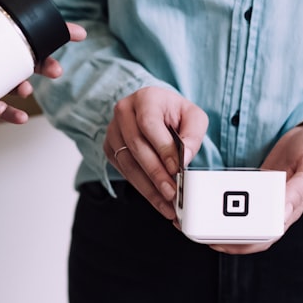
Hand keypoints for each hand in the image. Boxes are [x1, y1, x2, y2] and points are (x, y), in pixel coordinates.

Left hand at [0, 0, 86, 123]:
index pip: (20, 29)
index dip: (50, 32)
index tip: (74, 34)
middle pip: (20, 59)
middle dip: (42, 65)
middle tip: (54, 70)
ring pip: (5, 83)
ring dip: (22, 89)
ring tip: (26, 93)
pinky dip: (0, 113)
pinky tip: (13, 116)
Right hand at [103, 87, 208, 220]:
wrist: (156, 112)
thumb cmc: (174, 115)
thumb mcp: (193, 117)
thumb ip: (193, 135)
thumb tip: (184, 158)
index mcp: (145, 98)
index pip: (149, 124)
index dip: (162, 148)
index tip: (177, 169)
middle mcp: (124, 112)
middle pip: (136, 146)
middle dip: (156, 173)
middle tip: (172, 193)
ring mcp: (113, 130)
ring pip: (127, 163)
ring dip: (148, 187)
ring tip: (166, 204)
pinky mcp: (110, 148)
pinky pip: (124, 171)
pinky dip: (141, 187)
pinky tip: (157, 199)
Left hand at [211, 121, 302, 254]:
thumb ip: (300, 188)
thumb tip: (283, 211)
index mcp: (292, 209)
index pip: (265, 236)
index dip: (243, 243)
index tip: (220, 242)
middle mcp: (278, 208)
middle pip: (249, 232)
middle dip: (224, 236)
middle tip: (200, 233)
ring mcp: (268, 196)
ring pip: (243, 217)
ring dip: (222, 221)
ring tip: (199, 219)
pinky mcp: (261, 184)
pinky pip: (242, 197)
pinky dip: (226, 200)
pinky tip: (210, 198)